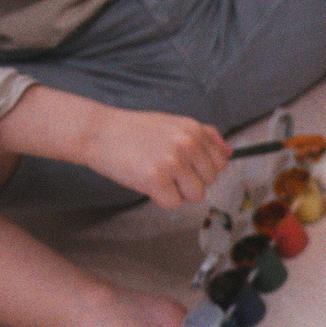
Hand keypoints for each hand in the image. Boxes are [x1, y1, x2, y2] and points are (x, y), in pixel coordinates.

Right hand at [83, 105, 227, 206]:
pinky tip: (145, 181)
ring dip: (177, 192)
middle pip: (209, 182)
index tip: (185, 166)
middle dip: (189, 181)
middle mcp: (188, 144)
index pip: (220, 162)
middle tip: (164, 169)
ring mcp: (173, 162)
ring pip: (195, 195)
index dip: (202, 169)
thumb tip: (228, 152)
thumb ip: (203, 136)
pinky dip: (159, 198)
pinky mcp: (157, 179)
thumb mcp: (172, 123)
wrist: (97, 132)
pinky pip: (173, 203)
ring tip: (156, 175)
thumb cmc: (132, 131)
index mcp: (194, 130)